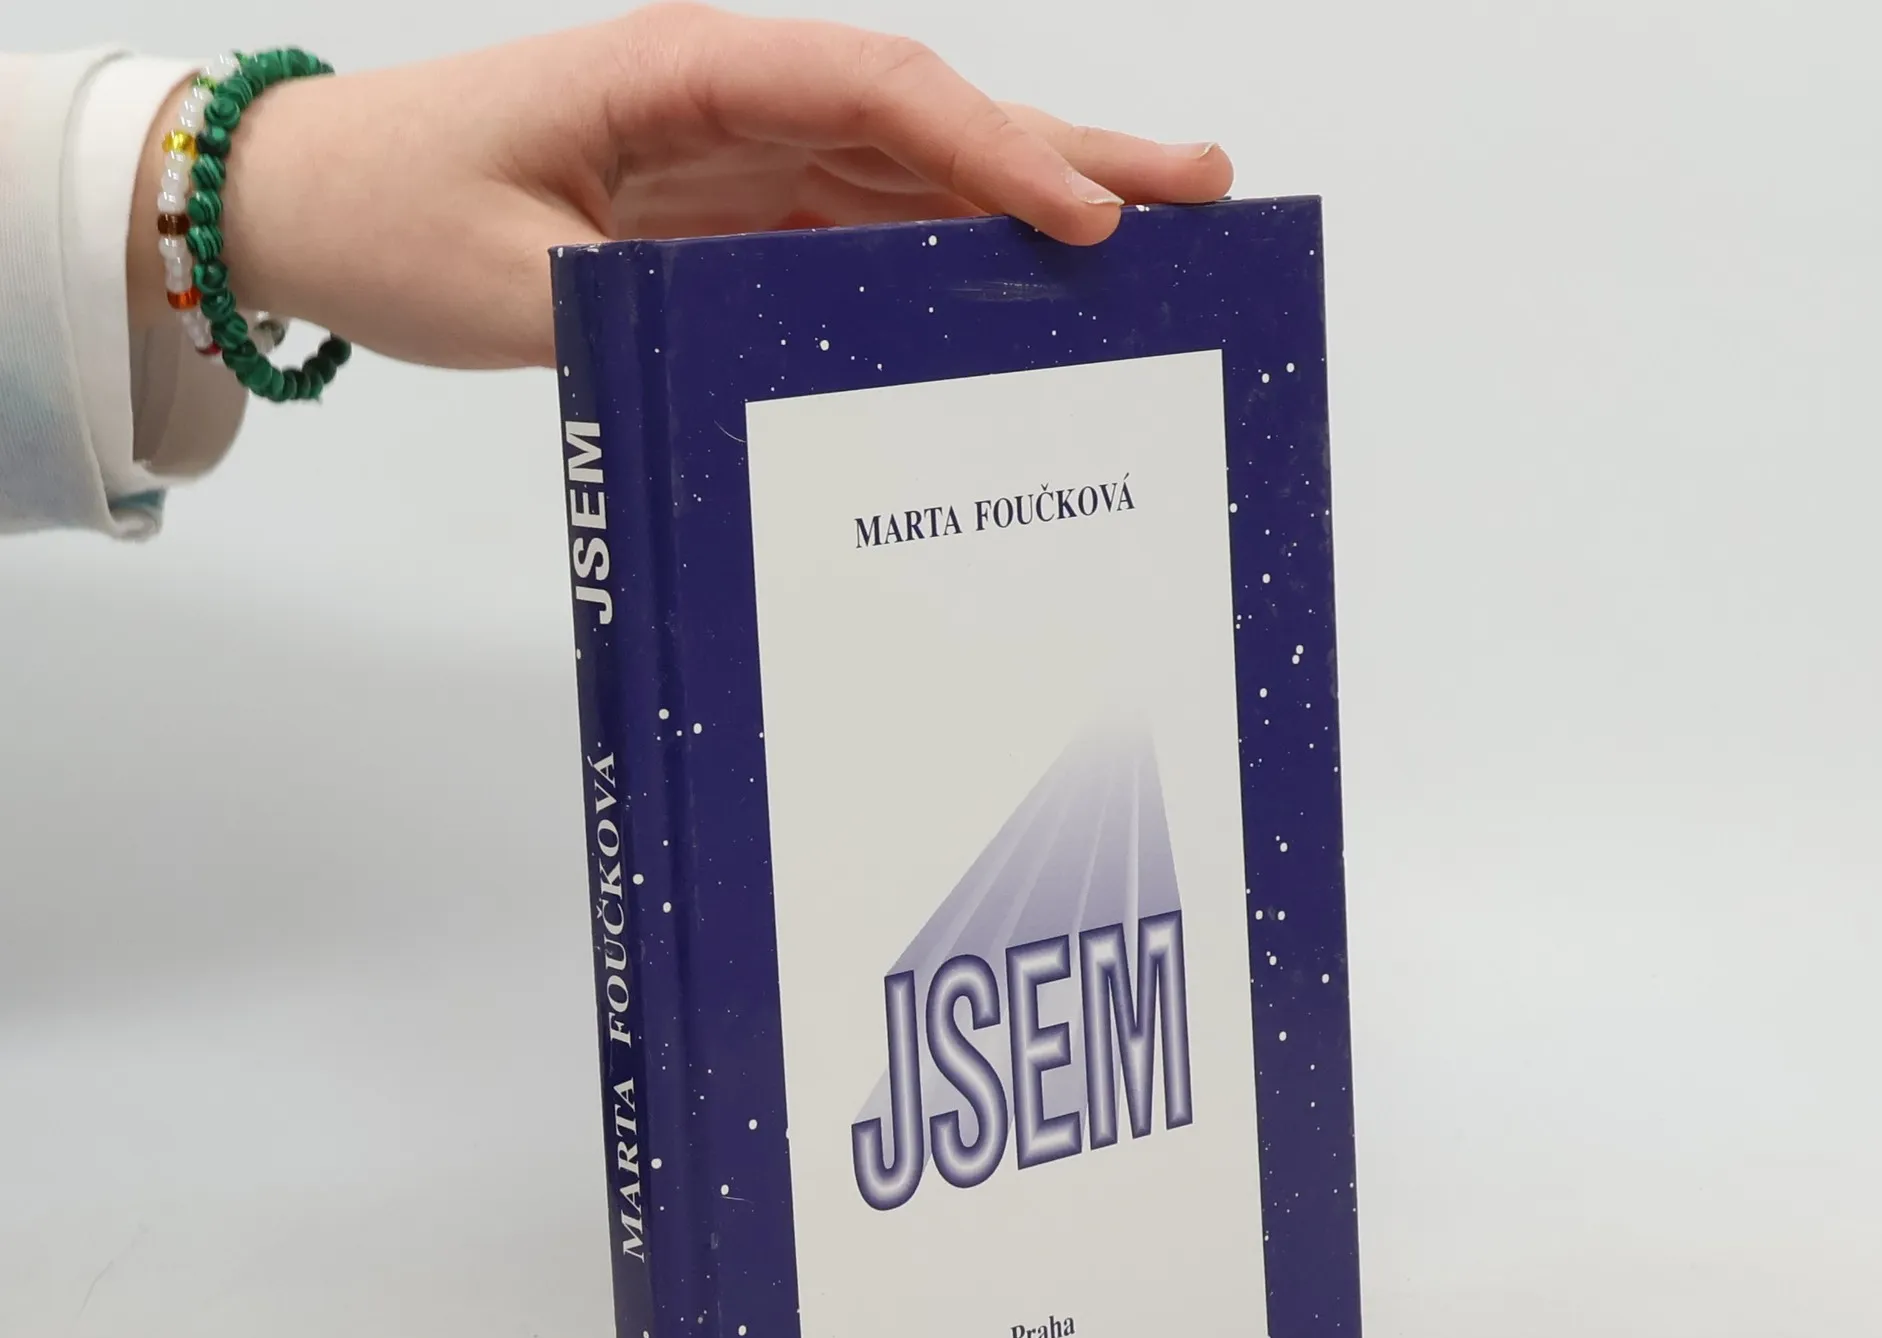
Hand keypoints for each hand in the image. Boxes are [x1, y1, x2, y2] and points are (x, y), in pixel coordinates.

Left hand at [129, 4, 1233, 369]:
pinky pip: (867, 222)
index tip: (1088, 220)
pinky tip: (1023, 282)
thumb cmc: (393, 213)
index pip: (877, 92)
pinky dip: (954, 249)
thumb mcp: (517, 279)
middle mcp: (737, 97)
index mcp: (687, 72)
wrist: (315, 201)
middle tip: (1199, 186)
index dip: (994, 150)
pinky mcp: (736, 208)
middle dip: (1070, 148)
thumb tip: (786, 353)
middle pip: (935, 114)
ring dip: (1036, 194)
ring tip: (1156, 228)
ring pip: (920, 165)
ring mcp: (745, 151)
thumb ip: (653, 305)